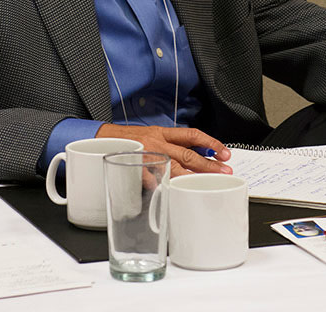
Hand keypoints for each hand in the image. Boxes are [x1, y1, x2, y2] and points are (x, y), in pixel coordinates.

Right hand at [96, 124, 231, 176]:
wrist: (101, 138)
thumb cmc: (128, 139)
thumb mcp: (151, 135)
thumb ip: (170, 144)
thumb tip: (195, 154)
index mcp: (163, 132)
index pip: (193, 135)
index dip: (211, 142)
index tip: (225, 152)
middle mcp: (157, 141)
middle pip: (189, 154)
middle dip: (209, 164)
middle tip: (225, 171)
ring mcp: (147, 154)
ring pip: (175, 167)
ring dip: (193, 177)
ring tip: (207, 184)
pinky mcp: (136, 167)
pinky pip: (153, 180)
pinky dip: (162, 186)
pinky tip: (173, 193)